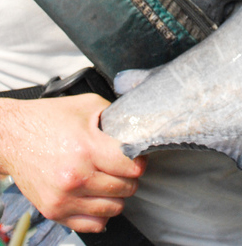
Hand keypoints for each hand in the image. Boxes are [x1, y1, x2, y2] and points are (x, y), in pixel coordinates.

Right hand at [0, 94, 145, 232]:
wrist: (9, 136)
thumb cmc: (47, 119)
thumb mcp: (88, 105)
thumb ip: (116, 117)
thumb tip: (139, 129)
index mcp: (86, 149)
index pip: (131, 168)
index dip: (139, 161)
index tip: (135, 157)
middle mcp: (75, 177)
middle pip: (125, 188)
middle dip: (129, 177)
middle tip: (121, 167)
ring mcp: (63, 197)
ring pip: (113, 208)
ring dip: (117, 195)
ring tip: (109, 181)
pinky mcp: (54, 210)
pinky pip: (92, 224)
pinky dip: (101, 213)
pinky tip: (97, 196)